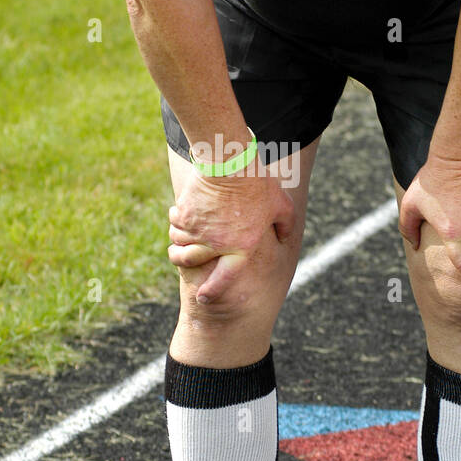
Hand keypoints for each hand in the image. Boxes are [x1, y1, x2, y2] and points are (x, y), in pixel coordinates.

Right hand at [167, 167, 295, 304]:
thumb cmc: (259, 183)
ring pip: (179, 242)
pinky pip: (175, 222)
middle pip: (190, 260)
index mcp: (242, 247)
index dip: (212, 291)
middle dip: (183, 259)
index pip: (225, 278)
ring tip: (183, 230)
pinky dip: (176, 218)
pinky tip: (182, 211)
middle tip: (180, 255)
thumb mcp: (281, 204)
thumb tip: (284, 236)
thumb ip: (286, 225)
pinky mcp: (185, 215)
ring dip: (179, 238)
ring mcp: (198, 231)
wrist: (230, 162)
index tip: (203, 298)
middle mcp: (217, 244)